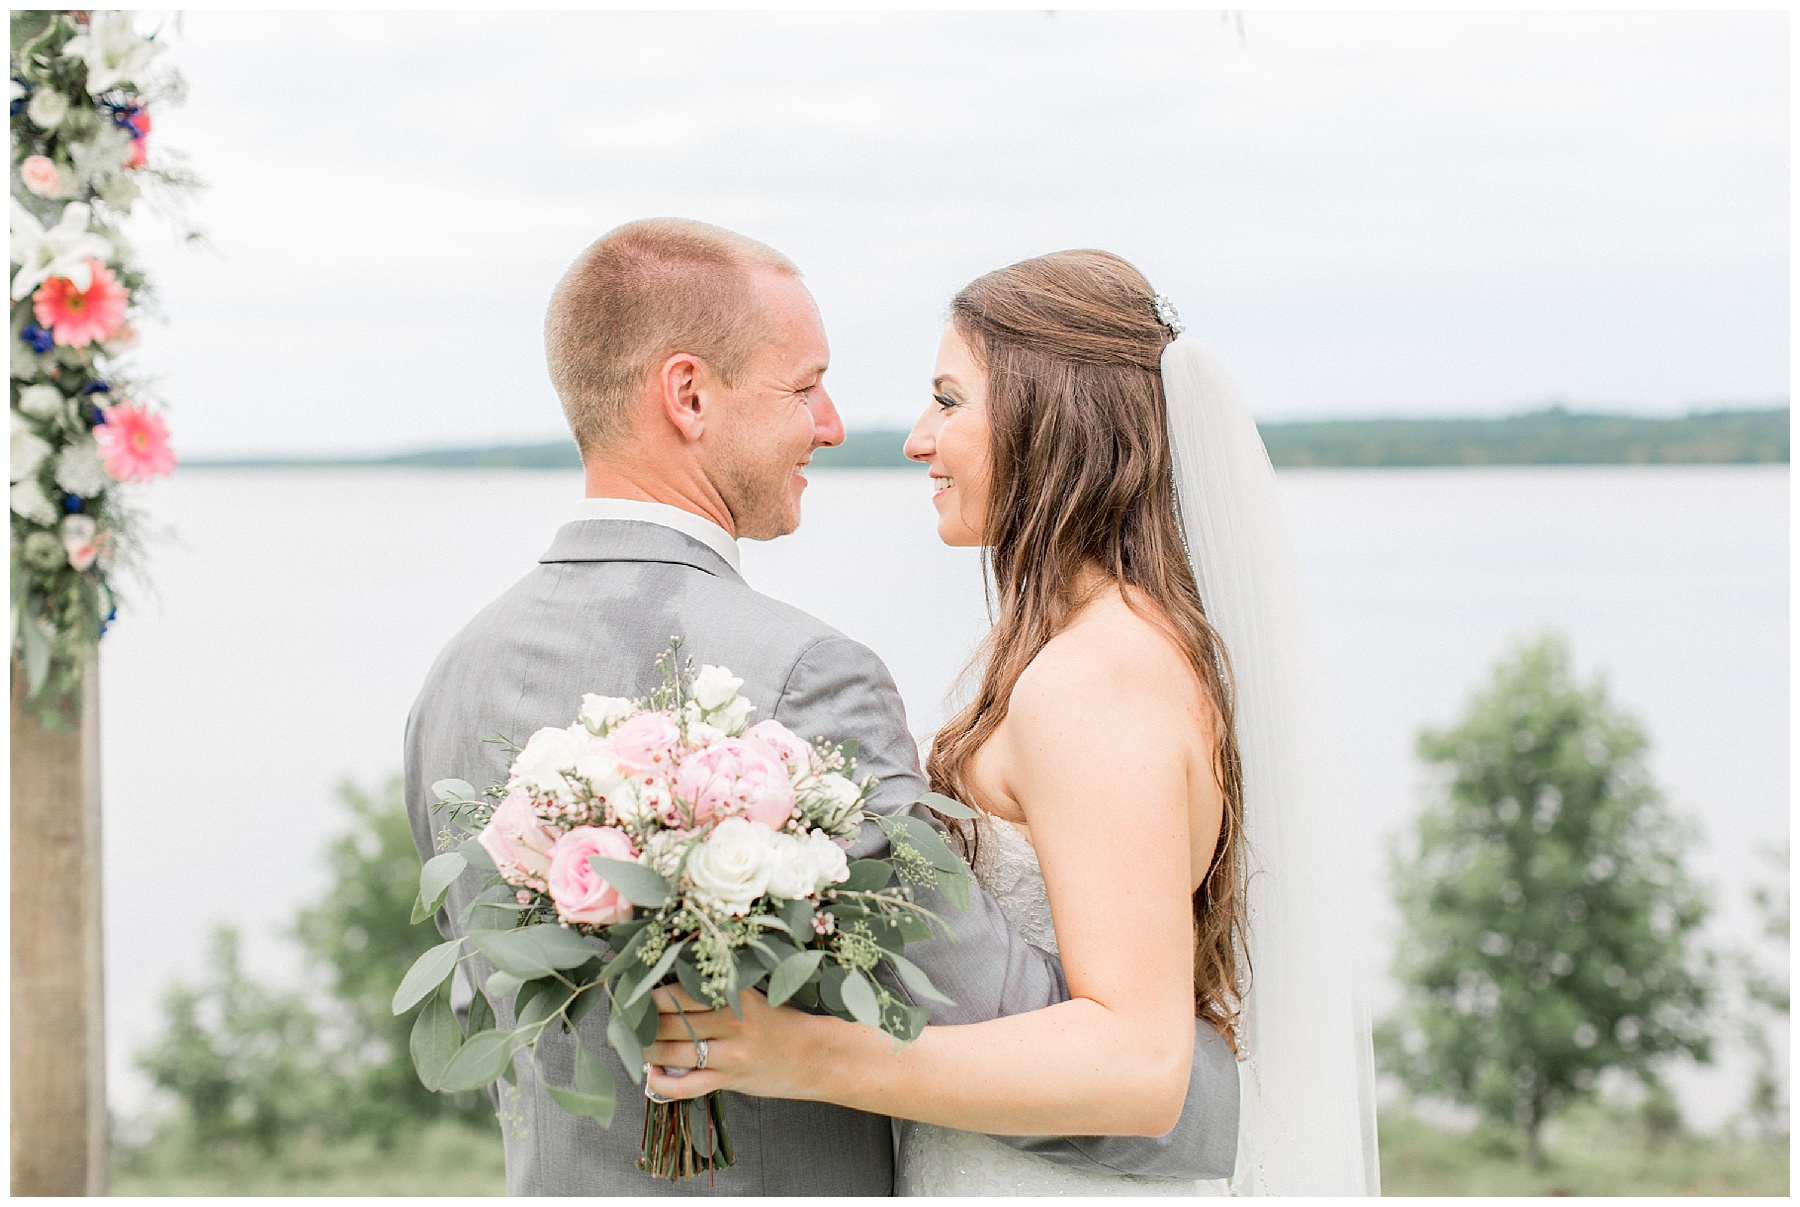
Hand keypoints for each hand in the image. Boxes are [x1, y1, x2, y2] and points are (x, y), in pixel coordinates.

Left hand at [642, 985, 823, 1103]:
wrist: (814, 1055)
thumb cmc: (779, 1022)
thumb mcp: (750, 997)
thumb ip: (714, 994)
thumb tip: (664, 993)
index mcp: (734, 993)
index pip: (679, 991)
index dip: (649, 995)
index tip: (633, 995)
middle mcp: (731, 1021)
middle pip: (670, 1020)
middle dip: (641, 1022)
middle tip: (626, 1021)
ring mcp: (731, 1054)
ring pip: (672, 1051)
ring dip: (647, 1049)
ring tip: (637, 1045)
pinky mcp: (730, 1080)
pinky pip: (686, 1086)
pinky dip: (662, 1082)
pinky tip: (652, 1074)